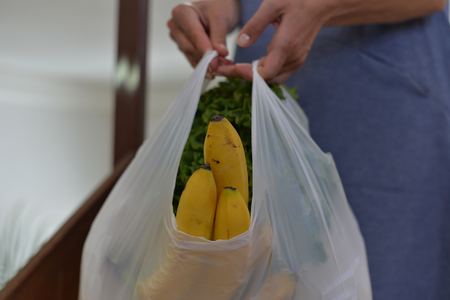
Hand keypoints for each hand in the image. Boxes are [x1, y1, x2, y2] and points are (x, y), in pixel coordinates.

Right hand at [167, 0, 239, 77]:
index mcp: (182, 12)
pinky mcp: (182, 46)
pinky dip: (204, 65)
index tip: (214, 62)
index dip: (205, 49)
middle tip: (223, 66)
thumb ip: (219, 36)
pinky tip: (214, 69)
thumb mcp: (221, 18)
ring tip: (223, 66)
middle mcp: (175, 24)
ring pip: (190, 55)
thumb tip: (219, 55)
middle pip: (189, 47)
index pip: (194, 34)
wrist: (217, 8)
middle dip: (206, 58)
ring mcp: (177, 37)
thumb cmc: (218, 7)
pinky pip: (192, 59)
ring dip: (206, 63)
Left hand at [215, 0, 329, 83]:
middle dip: (244, 75)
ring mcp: (296, 61)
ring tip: (233, 68)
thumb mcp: (273, 5)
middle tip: (224, 69)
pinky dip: (263, 73)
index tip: (233, 67)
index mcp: (286, 44)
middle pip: (266, 79)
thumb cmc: (297, 0)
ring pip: (272, 79)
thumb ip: (256, 25)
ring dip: (253, 76)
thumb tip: (240, 43)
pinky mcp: (296, 61)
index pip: (267, 73)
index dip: (248, 74)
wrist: (321, 6)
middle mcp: (293, 57)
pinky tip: (250, 66)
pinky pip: (278, 74)